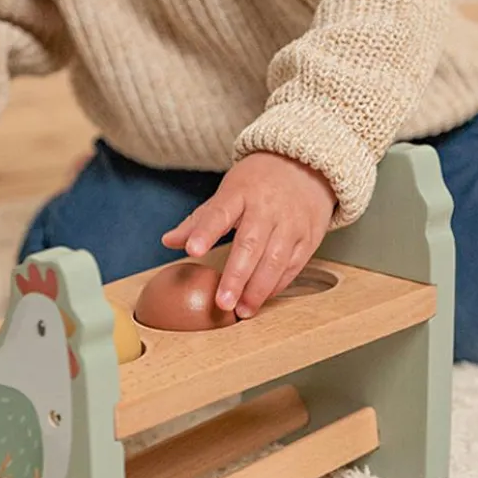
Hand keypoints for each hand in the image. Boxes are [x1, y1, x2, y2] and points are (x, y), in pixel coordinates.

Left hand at [162, 152, 335, 318]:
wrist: (304, 166)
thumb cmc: (258, 183)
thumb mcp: (227, 192)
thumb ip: (199, 221)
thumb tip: (168, 241)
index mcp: (240, 193)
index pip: (219, 213)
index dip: (205, 232)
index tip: (193, 250)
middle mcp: (267, 208)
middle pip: (250, 244)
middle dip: (236, 276)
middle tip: (222, 302)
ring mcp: (291, 223)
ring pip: (275, 260)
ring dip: (258, 290)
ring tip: (242, 310)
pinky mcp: (308, 237)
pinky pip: (293, 266)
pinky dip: (277, 286)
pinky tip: (261, 299)